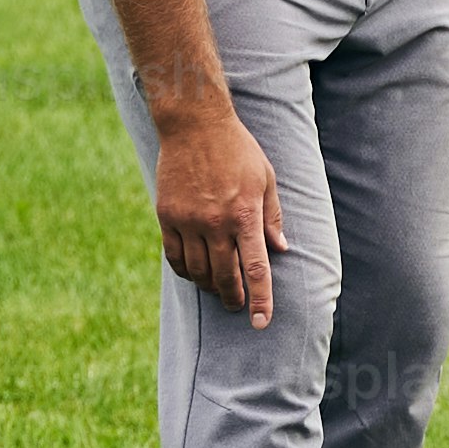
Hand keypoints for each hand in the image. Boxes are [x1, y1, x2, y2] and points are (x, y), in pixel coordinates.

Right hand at [152, 102, 283, 326]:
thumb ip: (272, 216)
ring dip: (209, 287)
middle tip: (237, 306)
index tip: (260, 323)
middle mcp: (216, 222)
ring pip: (198, 271)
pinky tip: (194, 274)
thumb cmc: (237, 149)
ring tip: (217, 290)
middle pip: (225, 276)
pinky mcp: (167, 216)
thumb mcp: (265, 178)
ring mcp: (189, 220)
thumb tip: (280, 249)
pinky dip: (185, 271)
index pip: (255, 269)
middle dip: (234, 298)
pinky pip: (175, 256)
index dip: (260, 300)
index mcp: (245, 214)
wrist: (194, 124)